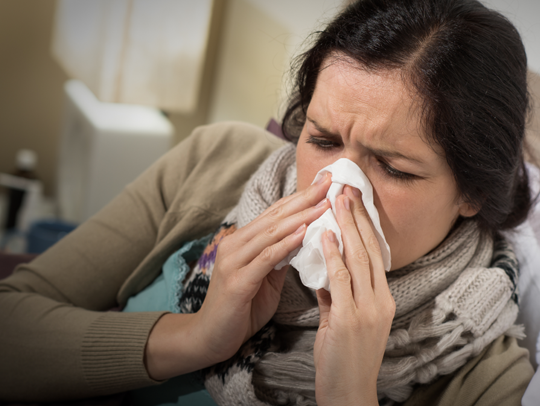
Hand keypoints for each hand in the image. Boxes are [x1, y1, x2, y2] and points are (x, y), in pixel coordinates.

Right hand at [146, 173, 331, 379]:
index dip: (300, 197)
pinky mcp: (237, 280)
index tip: (324, 183)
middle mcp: (235, 245)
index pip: (274, 213)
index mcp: (242, 241)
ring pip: (271, 232)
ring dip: (300, 217)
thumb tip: (303, 239)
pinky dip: (285, 244)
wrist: (211, 337)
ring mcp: (233, 261)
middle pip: (275, 216)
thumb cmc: (240, 307)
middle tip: (328, 182)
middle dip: (304, 199)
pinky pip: (266, 258)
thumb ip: (279, 257)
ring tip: (323, 204)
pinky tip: (303, 232)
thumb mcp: (265, 278)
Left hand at [314, 186, 395, 405]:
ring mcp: (367, 309)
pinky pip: (340, 279)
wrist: (349, 394)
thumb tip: (324, 277)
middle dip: (356, 217)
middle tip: (346, 189)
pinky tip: (323, 235)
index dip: (363, 226)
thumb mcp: (342, 322)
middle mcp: (380, 300)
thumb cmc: (344, 359)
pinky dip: (332, 255)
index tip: (353, 202)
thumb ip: (335, 298)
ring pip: (358, 258)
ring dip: (345, 226)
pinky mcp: (349, 319)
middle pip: (369, 249)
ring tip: (336, 200)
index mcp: (382, 299)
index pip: (374, 254)